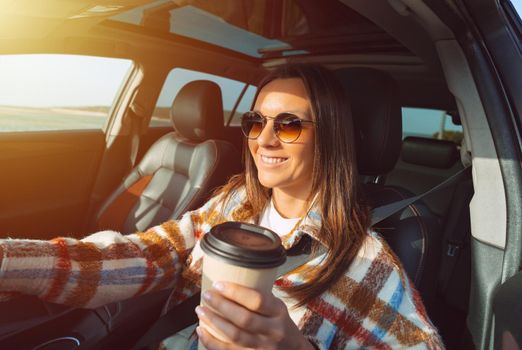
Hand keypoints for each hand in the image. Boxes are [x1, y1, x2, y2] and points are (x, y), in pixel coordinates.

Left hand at [195, 281, 314, 349]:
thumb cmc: (279, 323)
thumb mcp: (276, 307)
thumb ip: (258, 298)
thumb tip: (227, 282)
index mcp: (279, 312)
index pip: (257, 301)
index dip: (236, 292)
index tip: (218, 284)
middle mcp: (273, 330)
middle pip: (244, 319)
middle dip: (222, 306)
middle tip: (206, 295)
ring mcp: (263, 347)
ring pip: (235, 336)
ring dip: (214, 322)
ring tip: (200, 311)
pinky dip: (211, 342)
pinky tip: (201, 331)